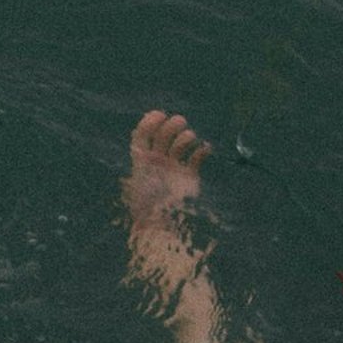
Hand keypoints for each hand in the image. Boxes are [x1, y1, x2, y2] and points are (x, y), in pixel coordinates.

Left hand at [124, 108, 211, 230]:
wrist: (163, 228)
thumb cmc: (148, 208)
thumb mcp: (138, 182)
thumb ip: (141, 159)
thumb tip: (151, 130)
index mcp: (142, 161)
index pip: (143, 135)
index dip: (150, 121)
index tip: (160, 114)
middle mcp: (157, 162)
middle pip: (163, 134)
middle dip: (171, 125)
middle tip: (180, 122)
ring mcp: (174, 168)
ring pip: (181, 142)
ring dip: (185, 137)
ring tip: (190, 139)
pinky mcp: (189, 178)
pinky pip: (197, 157)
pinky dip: (202, 151)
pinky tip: (205, 150)